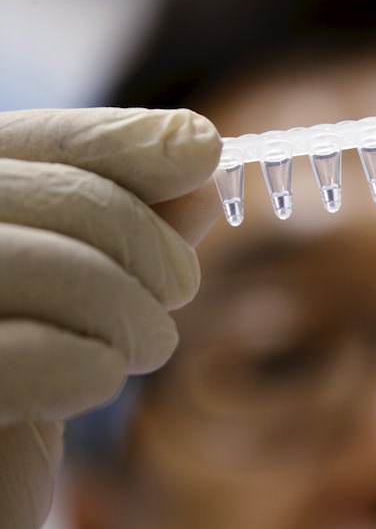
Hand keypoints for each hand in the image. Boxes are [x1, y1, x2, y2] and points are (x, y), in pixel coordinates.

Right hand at [0, 107, 220, 528]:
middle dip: (151, 245)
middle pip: (63, 200)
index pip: (27, 143)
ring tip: (144, 346)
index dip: (119, 145)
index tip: (202, 149)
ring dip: (136, 315)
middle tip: (180, 287)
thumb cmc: (21, 385)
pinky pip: (36, 355)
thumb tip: (196, 163)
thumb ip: (125, 226)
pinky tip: (94, 381)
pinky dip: (93, 367)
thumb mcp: (76, 293)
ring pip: (64, 269)